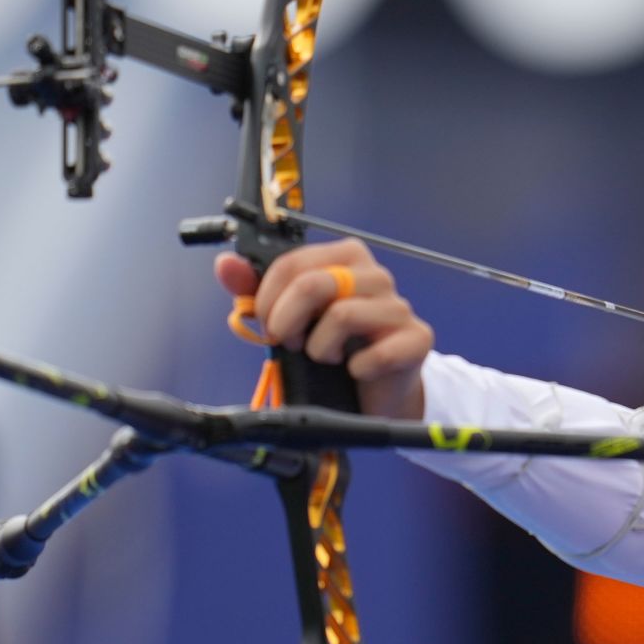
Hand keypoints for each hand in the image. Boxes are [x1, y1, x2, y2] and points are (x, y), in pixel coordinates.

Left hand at [214, 239, 432, 420]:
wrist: (376, 387)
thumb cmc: (334, 344)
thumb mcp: (289, 315)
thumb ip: (256, 289)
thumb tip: (226, 264)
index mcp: (346, 257)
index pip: (294, 262)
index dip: (268, 297)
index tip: (266, 323)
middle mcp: (376, 275)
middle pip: (315, 284)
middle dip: (287, 320)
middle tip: (289, 342)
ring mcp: (399, 306)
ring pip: (343, 316)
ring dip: (320, 347)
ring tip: (325, 356)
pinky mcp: (417, 338)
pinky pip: (377, 353)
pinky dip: (356, 369)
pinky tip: (355, 370)